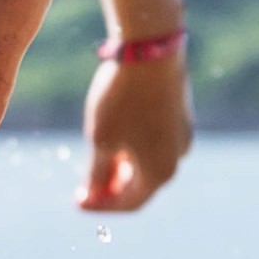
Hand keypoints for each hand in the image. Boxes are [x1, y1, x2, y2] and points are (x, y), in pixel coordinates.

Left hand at [79, 45, 191, 211]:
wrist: (152, 51)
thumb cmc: (124, 99)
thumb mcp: (102, 140)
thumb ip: (97, 174)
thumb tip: (93, 195)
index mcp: (159, 172)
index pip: (129, 204)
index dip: (100, 207)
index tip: (76, 201)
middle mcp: (177, 158)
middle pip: (141, 186)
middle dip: (112, 189)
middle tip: (84, 185)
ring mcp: (182, 136)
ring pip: (149, 164)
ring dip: (123, 169)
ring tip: (97, 160)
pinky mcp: (180, 115)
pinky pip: (156, 143)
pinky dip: (135, 149)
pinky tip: (116, 135)